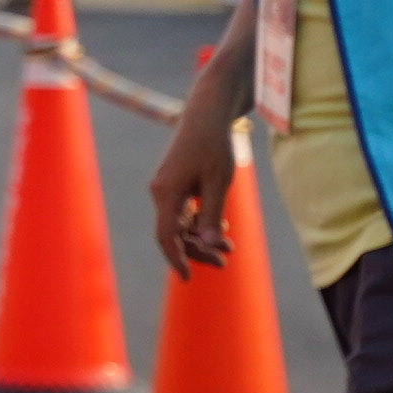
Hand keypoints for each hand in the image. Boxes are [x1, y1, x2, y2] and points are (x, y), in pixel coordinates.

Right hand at [148, 111, 241, 273]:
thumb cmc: (214, 146)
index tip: (187, 278)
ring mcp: (167, 188)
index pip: (166, 235)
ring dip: (203, 237)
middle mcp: (161, 192)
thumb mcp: (218, 182)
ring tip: (230, 247)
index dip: (176, 259)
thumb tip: (207, 244)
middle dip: (198, 250)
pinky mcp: (175, 184)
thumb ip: (211, 215)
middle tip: (225, 262)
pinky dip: (201, 222)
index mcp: (166, 193)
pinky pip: (184, 211)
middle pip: (174, 233)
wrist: (207, 115)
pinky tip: (222, 225)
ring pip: (181, 223)